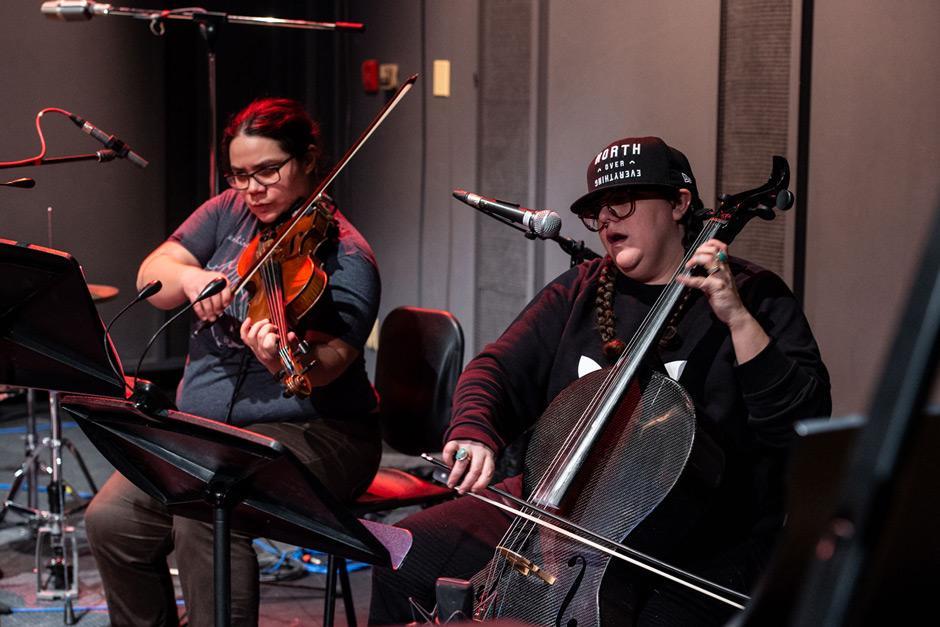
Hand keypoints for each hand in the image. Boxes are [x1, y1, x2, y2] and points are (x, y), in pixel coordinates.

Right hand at [180, 267, 231, 321]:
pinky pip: (197, 304)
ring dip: (209, 312)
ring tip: (212, 318)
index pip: (225, 290)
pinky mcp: (192, 291)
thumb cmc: (209, 282)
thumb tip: (228, 304)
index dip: (226, 300)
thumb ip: (226, 293)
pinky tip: (203, 317)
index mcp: (220, 279)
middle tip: (218, 314)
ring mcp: (200, 286)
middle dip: (217, 308)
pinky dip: (200, 312)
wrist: (192, 277)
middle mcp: (210, 281)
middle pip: (215, 298)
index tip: (225, 306)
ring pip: (206, 302)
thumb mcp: (220, 283)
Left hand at [240, 317, 298, 373]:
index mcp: (271, 355)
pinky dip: (244, 327)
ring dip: (258, 325)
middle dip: (267, 328)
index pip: (267, 344)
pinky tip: (249, 320)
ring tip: (266, 322)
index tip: (278, 335)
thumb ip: (292, 342)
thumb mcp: (292, 351)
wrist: (278, 368)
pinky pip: (244, 336)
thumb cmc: (285, 358)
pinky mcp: (251, 346)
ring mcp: (255, 349)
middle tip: (274, 327)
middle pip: (259, 336)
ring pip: (251, 335)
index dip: (272, 336)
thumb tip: (291, 334)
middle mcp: (261, 352)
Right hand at [442, 439, 495, 493]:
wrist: (474, 433)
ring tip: (451, 483)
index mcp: (488, 456)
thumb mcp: (484, 460)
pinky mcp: (456, 442)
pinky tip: (449, 464)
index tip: (474, 490)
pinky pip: (449, 451)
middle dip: (467, 483)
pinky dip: (447, 460)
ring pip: (461, 463)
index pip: (487, 472)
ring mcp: (467, 446)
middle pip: (475, 470)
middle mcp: (479, 451)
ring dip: (455, 476)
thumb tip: (470, 488)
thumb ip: (479, 472)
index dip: (481, 483)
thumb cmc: (478, 452)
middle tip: (461, 490)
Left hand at [678, 239, 769, 362]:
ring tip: (688, 266)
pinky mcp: (716, 288)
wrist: (735, 314)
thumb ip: (710, 274)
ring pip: (709, 260)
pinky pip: (700, 281)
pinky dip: (688, 279)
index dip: (710, 243)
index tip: (699, 248)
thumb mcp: (719, 282)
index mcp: (725, 268)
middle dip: (700, 250)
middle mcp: (724, 270)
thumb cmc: (726, 299)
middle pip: (714, 249)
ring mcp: (721, 278)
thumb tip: (696, 268)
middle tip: (691, 260)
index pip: (721, 247)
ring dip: (695, 259)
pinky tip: (681, 279)